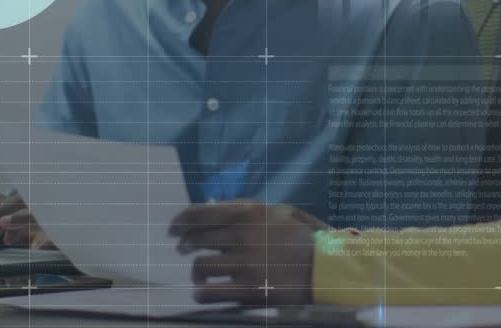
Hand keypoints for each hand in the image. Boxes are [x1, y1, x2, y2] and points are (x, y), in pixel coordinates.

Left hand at [169, 200, 325, 305]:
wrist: (327, 267)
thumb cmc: (304, 238)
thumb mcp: (279, 211)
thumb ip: (247, 209)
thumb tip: (214, 207)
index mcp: (248, 213)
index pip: (200, 214)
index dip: (180, 221)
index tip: (173, 229)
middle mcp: (242, 235)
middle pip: (196, 239)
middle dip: (185, 246)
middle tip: (184, 252)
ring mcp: (244, 263)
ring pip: (199, 266)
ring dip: (197, 272)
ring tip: (201, 276)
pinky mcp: (247, 289)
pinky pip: (208, 291)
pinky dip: (202, 292)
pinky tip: (205, 292)